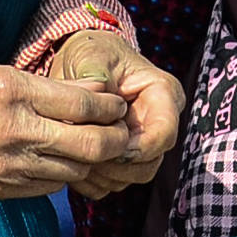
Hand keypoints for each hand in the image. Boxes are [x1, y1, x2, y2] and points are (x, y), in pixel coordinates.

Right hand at [0, 65, 130, 200]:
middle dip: (115, 139)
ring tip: (95, 146)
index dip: (110, 106)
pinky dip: (62, 174)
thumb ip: (39, 85)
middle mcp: (14, 130)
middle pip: (90, 145)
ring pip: (74, 169)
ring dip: (90, 159)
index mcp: (11, 91)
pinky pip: (49, 186)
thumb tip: (88, 90)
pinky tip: (59, 161)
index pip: (83, 103)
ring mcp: (7, 165)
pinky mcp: (0, 189)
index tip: (117, 104)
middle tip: (120, 131)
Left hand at [52, 28, 185, 198]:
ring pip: (133, 176)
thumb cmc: (91, 53)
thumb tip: (99, 96)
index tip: (108, 148)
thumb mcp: (92, 55)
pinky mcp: (125, 159)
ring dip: (104, 176)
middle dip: (117, 166)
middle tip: (84, 157)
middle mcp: (159, 123)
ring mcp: (143, 143)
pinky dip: (94, 181)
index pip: (163, 134)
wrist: (80, 63)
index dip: (138, 148)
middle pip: (150, 163)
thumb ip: (96, 75)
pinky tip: (73, 165)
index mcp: (163, 94)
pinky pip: (115, 183)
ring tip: (74, 158)